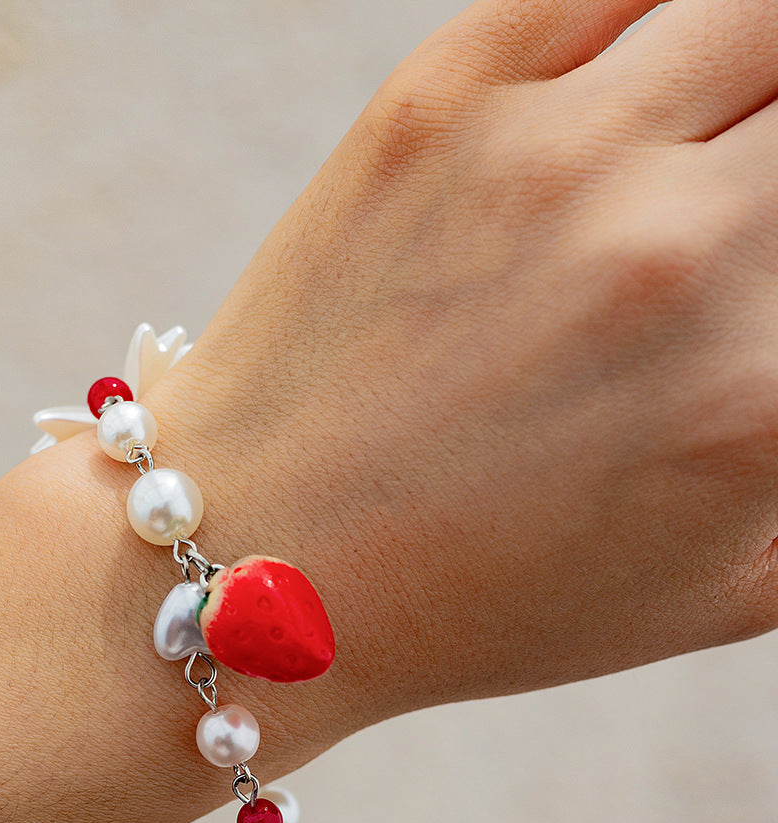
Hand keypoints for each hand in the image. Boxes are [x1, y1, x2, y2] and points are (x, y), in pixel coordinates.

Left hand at [143, 0, 777, 731]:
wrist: (262, 556)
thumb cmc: (475, 597)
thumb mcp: (716, 589)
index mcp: (761, 390)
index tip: (765, 258)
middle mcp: (673, 251)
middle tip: (739, 195)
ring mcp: (549, 156)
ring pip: (746, 12)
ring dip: (746, 68)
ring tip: (704, 136)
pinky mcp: (437, 100)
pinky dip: (649, 20)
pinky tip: (636, 81)